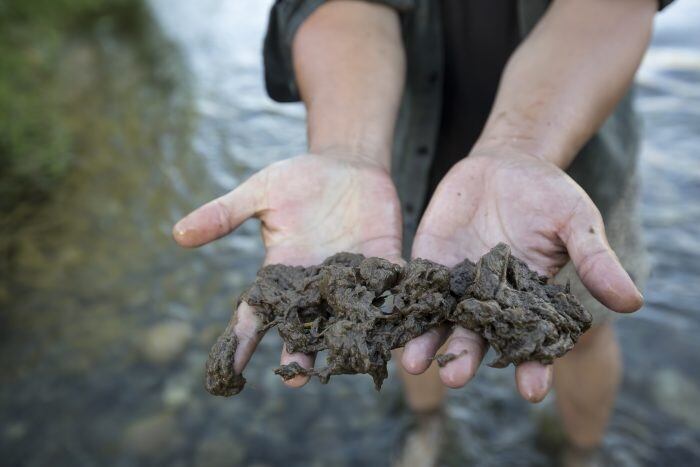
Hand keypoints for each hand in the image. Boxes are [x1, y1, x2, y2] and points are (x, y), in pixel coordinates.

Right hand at [173, 153, 402, 386]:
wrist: (346, 163)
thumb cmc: (298, 179)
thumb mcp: (259, 192)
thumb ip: (223, 214)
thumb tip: (178, 233)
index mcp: (281, 272)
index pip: (256, 312)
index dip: (242, 340)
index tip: (229, 371)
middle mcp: (316, 283)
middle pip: (304, 325)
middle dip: (300, 350)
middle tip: (295, 377)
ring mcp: (351, 276)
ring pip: (347, 316)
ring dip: (348, 339)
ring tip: (348, 363)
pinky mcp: (383, 261)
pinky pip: (390, 287)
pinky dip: (393, 304)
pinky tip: (398, 327)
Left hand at [402, 146, 642, 401]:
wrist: (507, 164)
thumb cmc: (549, 197)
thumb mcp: (576, 223)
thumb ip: (594, 261)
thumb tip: (633, 301)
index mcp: (529, 303)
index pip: (532, 344)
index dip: (533, 367)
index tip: (531, 390)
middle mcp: (489, 303)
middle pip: (477, 340)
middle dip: (466, 360)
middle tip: (456, 378)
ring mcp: (456, 286)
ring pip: (440, 322)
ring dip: (427, 344)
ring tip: (414, 362)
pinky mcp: (429, 264)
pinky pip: (415, 289)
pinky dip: (404, 304)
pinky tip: (391, 318)